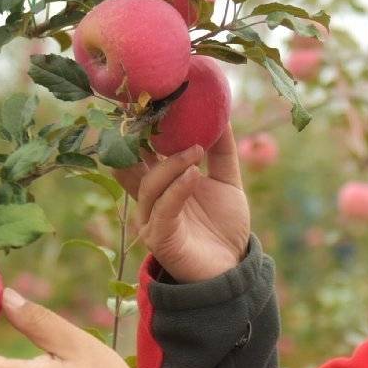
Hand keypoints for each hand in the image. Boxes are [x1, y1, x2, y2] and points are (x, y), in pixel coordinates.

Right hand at [112, 123, 250, 282]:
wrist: (233, 267)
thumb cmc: (224, 225)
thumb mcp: (226, 181)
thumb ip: (222, 151)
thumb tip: (222, 113)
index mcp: (160, 182)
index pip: (142, 151)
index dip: (143, 128)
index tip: (153, 100)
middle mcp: (149, 199)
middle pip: (133, 166)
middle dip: (139, 141)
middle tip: (154, 115)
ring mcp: (151, 219)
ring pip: (149, 186)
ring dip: (170, 165)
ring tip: (194, 149)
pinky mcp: (160, 238)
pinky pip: (164, 209)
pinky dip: (177, 189)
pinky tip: (193, 174)